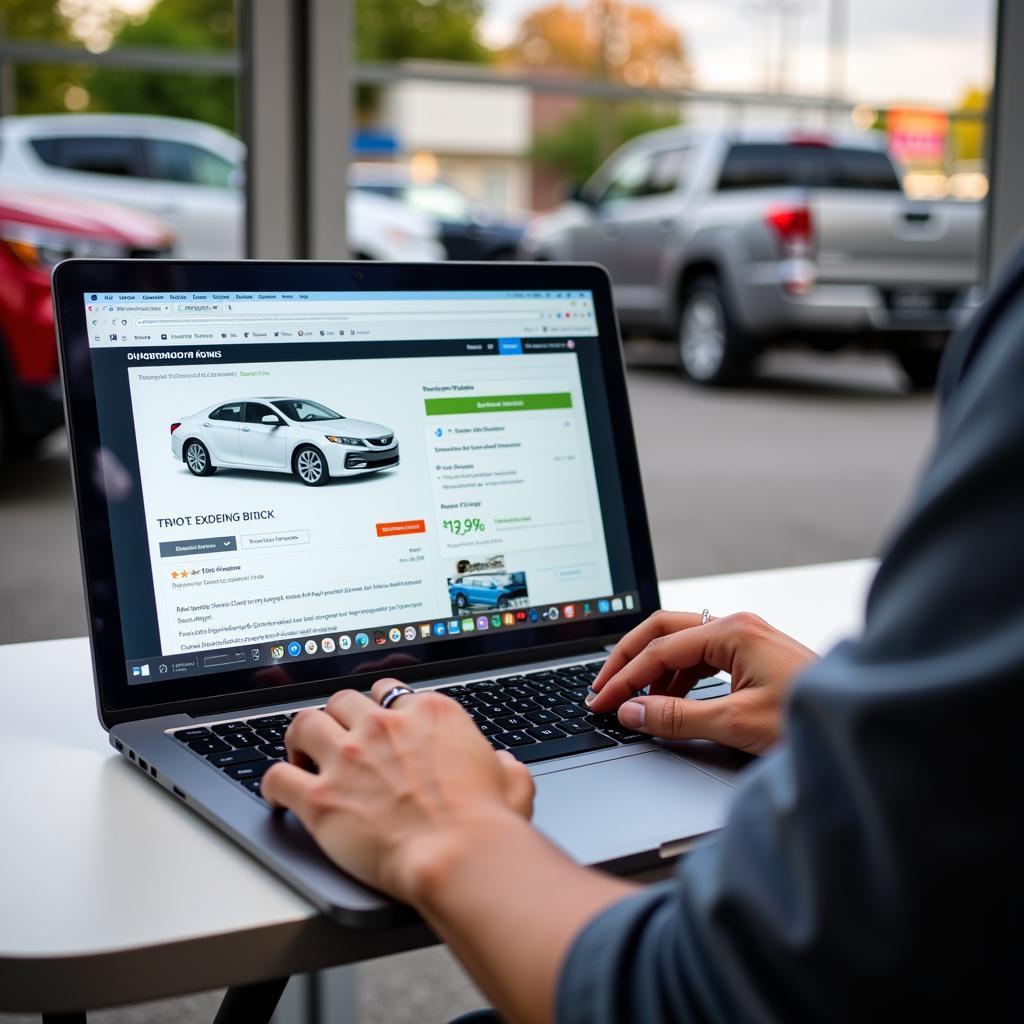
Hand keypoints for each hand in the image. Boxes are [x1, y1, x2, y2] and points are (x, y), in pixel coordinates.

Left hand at [261, 680, 534, 901]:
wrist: (457, 855)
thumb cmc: (486, 823)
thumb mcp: (512, 780)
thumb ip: (503, 764)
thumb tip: (503, 762)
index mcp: (429, 713)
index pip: (391, 691)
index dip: (382, 709)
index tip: (378, 723)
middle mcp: (384, 725)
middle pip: (343, 700)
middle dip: (338, 717)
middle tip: (337, 738)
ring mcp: (348, 757)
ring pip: (304, 723)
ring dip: (300, 738)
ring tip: (301, 755)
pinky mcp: (320, 796)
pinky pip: (276, 776)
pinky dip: (273, 784)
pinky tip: (278, 795)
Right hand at [588, 611, 817, 753]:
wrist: (860, 725)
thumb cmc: (811, 719)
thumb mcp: (736, 723)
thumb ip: (676, 717)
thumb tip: (632, 712)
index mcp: (732, 632)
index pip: (659, 649)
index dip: (624, 677)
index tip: (601, 701)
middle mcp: (738, 626)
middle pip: (664, 632)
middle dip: (629, 660)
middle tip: (603, 688)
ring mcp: (747, 639)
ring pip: (681, 644)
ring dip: (653, 671)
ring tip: (634, 701)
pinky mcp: (753, 656)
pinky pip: (701, 658)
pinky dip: (677, 679)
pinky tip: (669, 702)